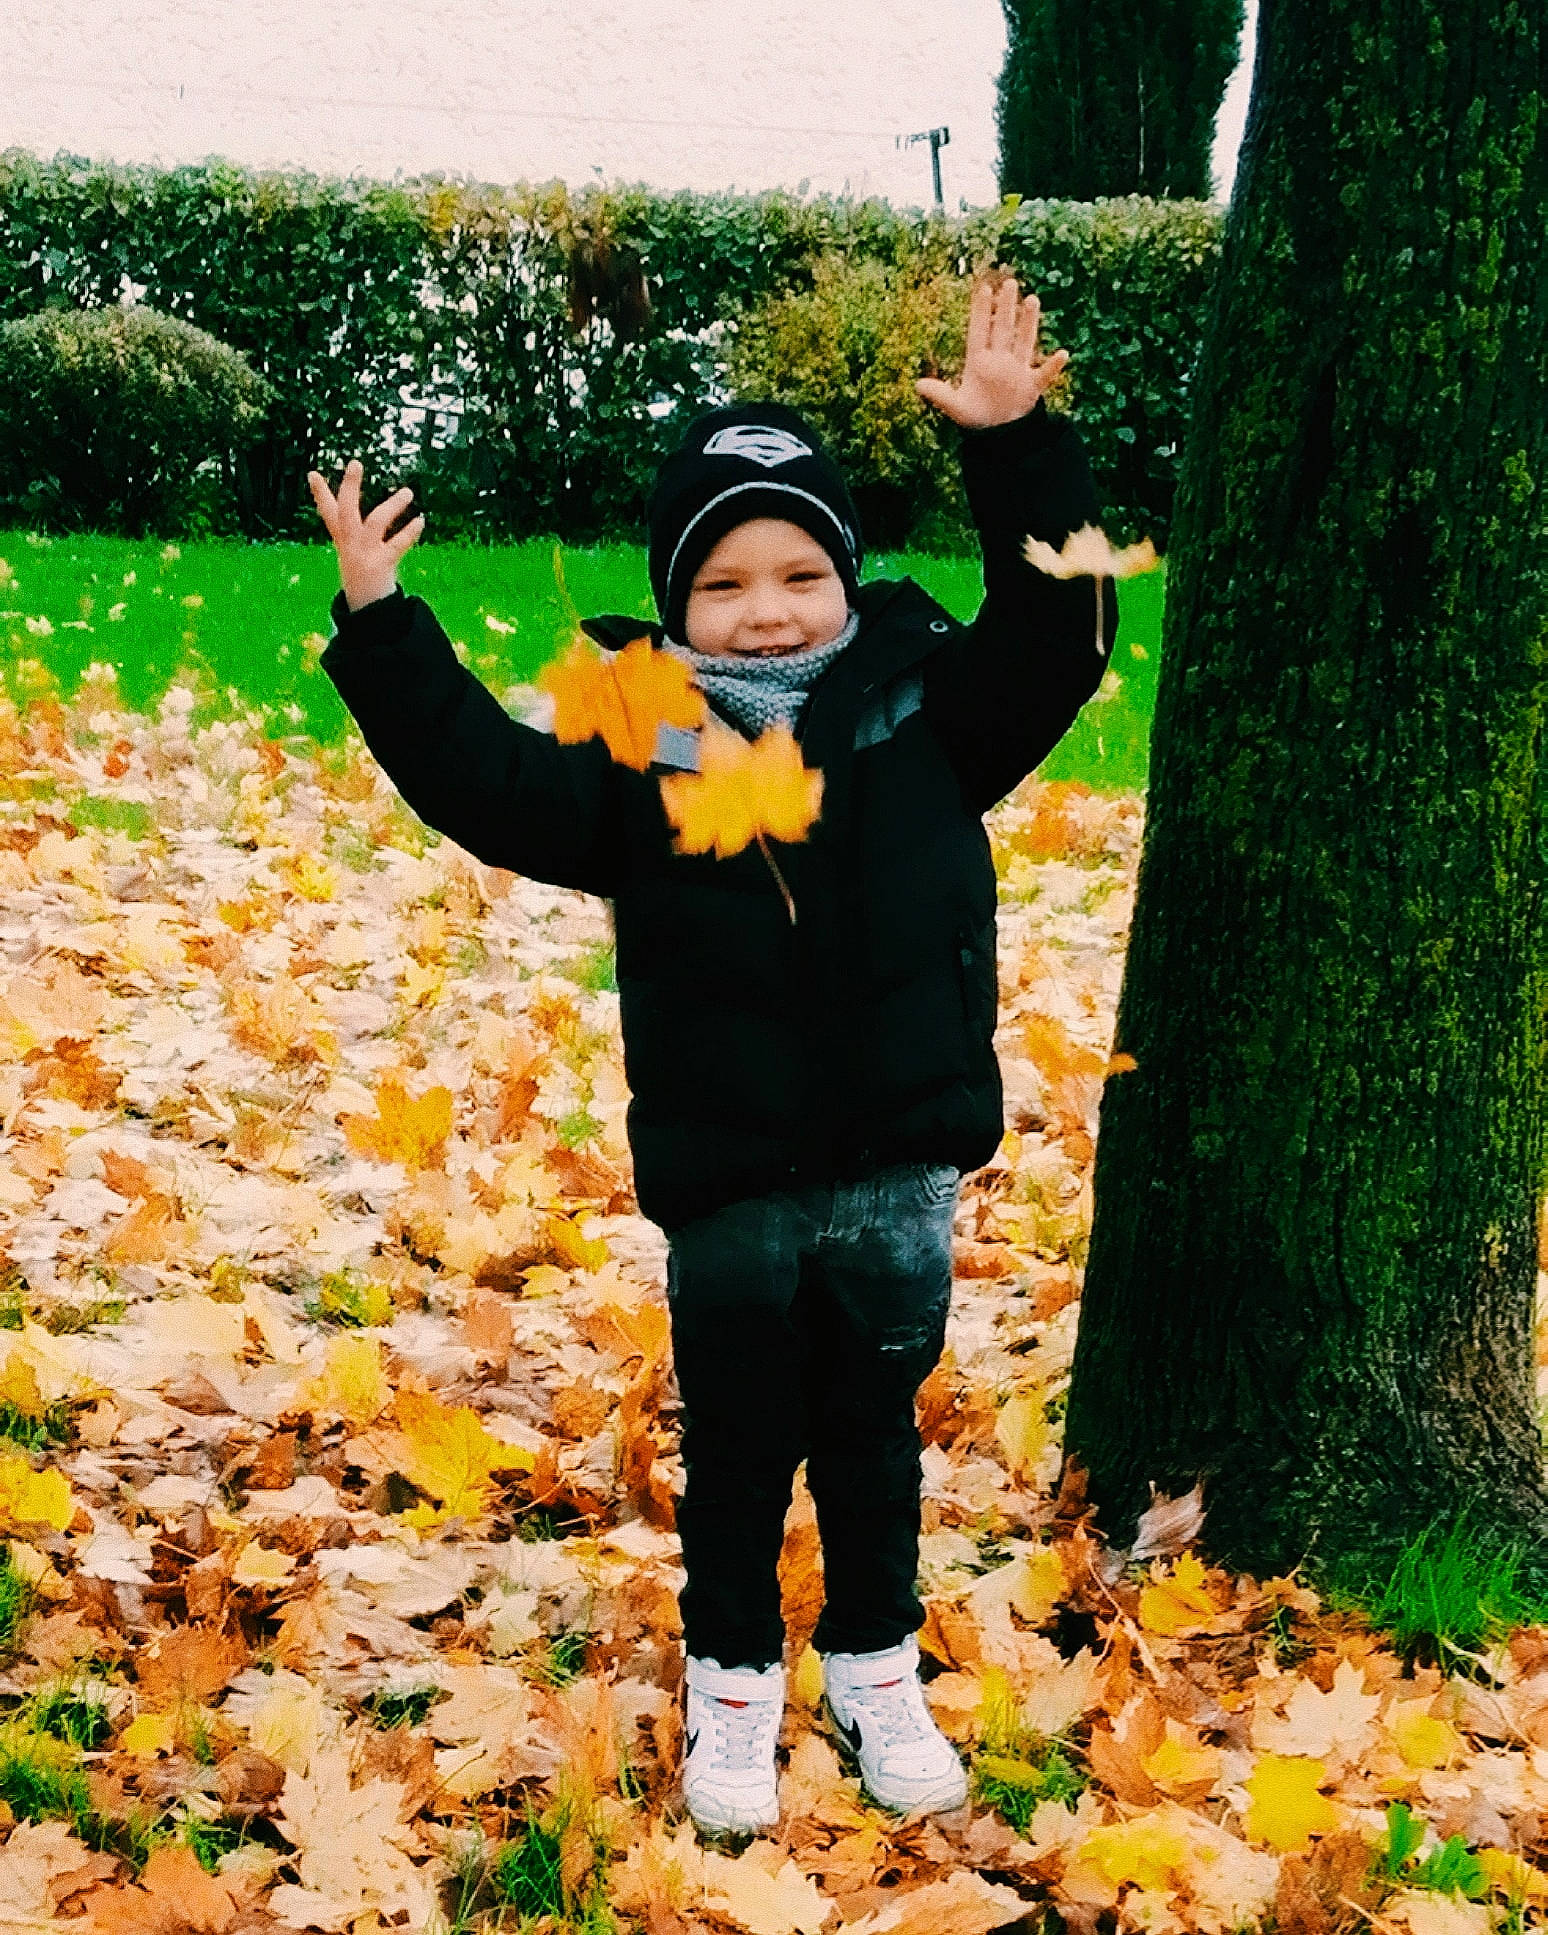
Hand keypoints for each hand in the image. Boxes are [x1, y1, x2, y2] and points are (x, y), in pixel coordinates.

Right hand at [306, 458, 424, 613]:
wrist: (368, 611)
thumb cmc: (364, 577)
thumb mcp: (352, 552)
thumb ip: (348, 531)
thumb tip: (348, 521)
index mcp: (344, 541)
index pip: (328, 514)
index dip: (320, 494)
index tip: (312, 473)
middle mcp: (351, 545)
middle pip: (345, 511)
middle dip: (349, 486)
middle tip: (355, 463)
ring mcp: (365, 554)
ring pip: (375, 523)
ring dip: (392, 506)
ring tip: (409, 492)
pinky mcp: (380, 565)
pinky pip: (396, 545)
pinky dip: (409, 532)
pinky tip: (420, 520)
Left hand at [916, 275, 1070, 429]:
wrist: (998, 433)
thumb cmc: (976, 417)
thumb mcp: (956, 407)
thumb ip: (939, 395)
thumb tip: (917, 386)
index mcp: (980, 362)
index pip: (981, 331)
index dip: (982, 311)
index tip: (984, 289)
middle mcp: (1000, 361)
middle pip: (1004, 329)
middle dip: (1006, 307)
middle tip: (1009, 282)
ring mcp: (1017, 371)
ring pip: (1024, 341)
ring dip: (1029, 322)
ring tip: (1032, 299)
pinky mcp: (1032, 386)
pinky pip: (1045, 374)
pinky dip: (1054, 366)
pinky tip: (1063, 354)